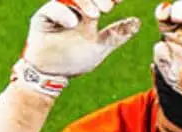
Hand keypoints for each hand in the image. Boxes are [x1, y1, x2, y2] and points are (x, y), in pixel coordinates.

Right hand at [13, 0, 140, 95]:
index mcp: (89, 11)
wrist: (51, 75)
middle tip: (108, 7)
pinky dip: (63, 14)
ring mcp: (58, 10)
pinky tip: (73, 23)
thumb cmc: (74, 59)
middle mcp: (74, 8)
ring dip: (84, 3)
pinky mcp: (43, 17)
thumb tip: (137, 22)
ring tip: (95, 15)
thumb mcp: (100, 47)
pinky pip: (52, 9)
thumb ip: (116, 35)